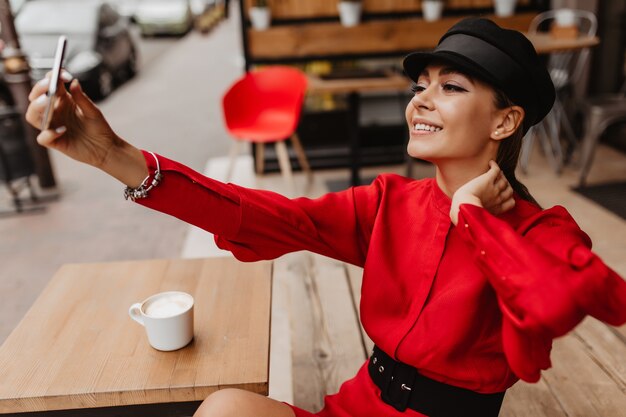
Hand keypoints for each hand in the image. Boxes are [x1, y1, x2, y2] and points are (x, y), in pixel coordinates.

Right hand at [25, 72, 147, 186]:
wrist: (106, 148)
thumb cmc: (99, 127)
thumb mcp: (93, 111)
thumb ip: (82, 98)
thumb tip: (73, 82)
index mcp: (62, 100)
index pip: (50, 85)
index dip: (52, 77)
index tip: (62, 74)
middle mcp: (53, 112)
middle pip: (35, 98)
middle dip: (39, 89)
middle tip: (49, 85)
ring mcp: (52, 126)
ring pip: (32, 115)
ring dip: (36, 107)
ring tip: (47, 102)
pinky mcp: (54, 141)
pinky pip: (43, 138)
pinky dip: (49, 133)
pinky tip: (63, 129)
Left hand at [450, 161, 514, 224]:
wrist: (462, 206)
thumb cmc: (465, 214)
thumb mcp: (477, 220)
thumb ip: (480, 221)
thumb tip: (473, 230)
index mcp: (496, 209)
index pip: (511, 202)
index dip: (509, 198)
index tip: (504, 195)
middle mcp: (497, 198)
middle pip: (509, 190)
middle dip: (506, 186)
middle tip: (499, 182)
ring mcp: (494, 188)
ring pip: (504, 180)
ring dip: (501, 175)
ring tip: (495, 173)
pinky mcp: (488, 179)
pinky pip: (496, 170)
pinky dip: (494, 165)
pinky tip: (490, 163)